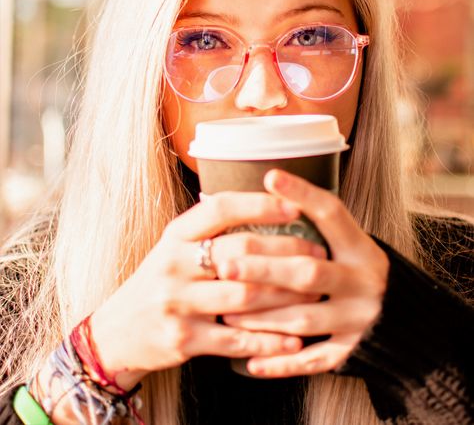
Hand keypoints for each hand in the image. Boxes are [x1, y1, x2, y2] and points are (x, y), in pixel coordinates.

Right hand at [90, 190, 318, 389]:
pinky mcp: (182, 339)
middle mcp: (173, 265)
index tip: (294, 204)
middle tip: (318, 253)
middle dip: (286, 252)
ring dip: (286, 295)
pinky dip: (268, 341)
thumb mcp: (173, 247)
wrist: (116, 330)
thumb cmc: (159, 281)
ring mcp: (176, 303)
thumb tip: (263, 204)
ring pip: (244, 297)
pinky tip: (293, 340)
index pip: (220, 209)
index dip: (259, 204)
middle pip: (239, 252)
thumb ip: (208, 229)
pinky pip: (235, 339)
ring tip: (316, 291)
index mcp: (175, 236)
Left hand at [219, 169, 389, 377]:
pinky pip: (312, 361)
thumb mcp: (352, 244)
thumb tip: (269, 183)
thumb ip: (318, 225)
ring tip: (226, 312)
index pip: (332, 214)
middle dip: (264, 269)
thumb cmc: (360, 272)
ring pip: (303, 319)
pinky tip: (252, 361)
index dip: (302, 194)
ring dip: (261, 317)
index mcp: (361, 248)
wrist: (409, 323)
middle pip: (308, 273)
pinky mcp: (353, 352)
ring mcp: (359, 319)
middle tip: (225, 265)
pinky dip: (282, 362)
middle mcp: (363, 281)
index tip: (271, 177)